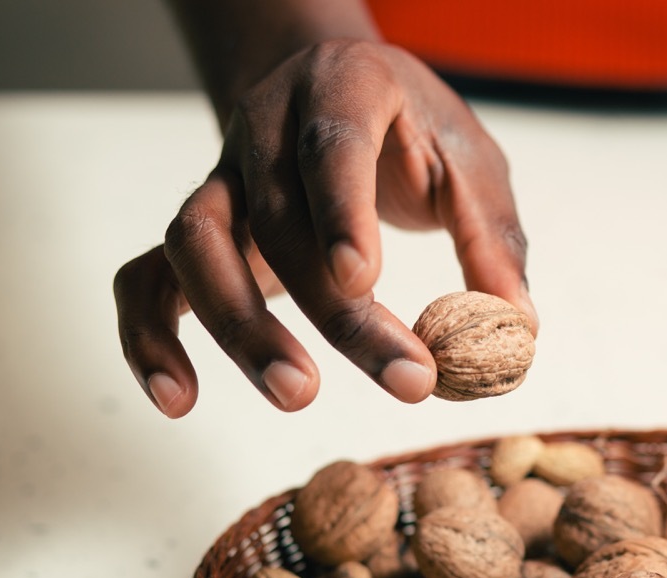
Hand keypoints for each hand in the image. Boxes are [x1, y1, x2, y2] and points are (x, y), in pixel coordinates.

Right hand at [114, 40, 534, 417]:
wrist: (333, 88)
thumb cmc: (411, 128)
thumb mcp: (468, 161)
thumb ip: (491, 237)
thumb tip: (520, 329)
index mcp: (343, 89)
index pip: (332, 145)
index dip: (340, 211)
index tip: (364, 280)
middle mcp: (267, 128)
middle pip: (277, 218)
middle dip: (338, 311)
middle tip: (407, 379)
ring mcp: (222, 178)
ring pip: (195, 243)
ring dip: (238, 325)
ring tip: (297, 393)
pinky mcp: (200, 228)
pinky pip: (147, 276)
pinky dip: (147, 336)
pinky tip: (178, 399)